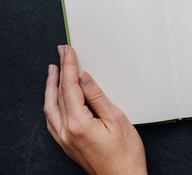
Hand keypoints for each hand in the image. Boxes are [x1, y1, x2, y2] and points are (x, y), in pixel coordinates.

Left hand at [44, 45, 146, 174]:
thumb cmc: (125, 155)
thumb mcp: (117, 119)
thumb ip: (97, 97)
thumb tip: (84, 78)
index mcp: (78, 124)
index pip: (70, 87)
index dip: (69, 66)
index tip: (68, 51)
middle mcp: (66, 132)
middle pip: (57, 95)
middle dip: (58, 71)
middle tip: (61, 54)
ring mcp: (65, 140)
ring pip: (50, 107)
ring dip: (51, 87)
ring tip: (53, 71)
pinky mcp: (68, 145)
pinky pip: (52, 120)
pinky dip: (51, 104)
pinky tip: (54, 99)